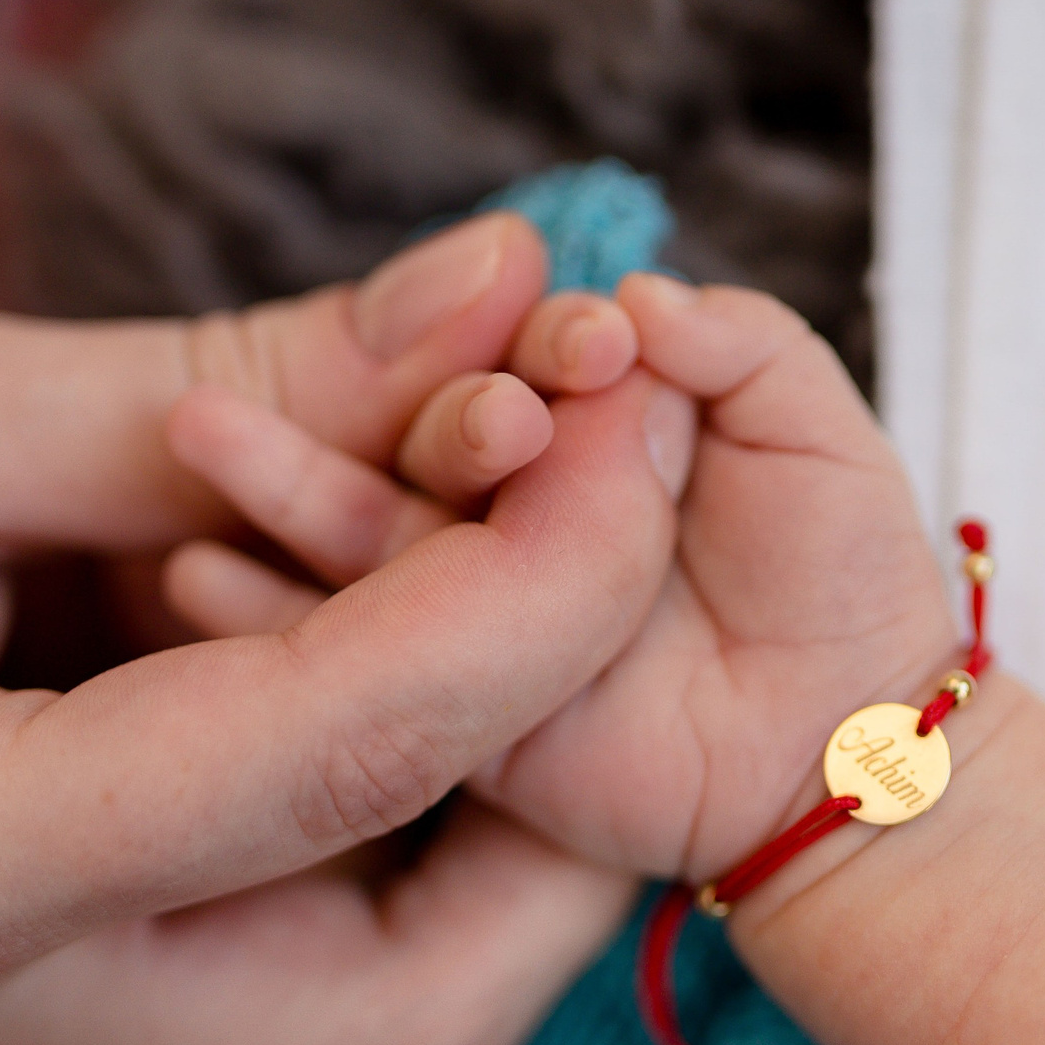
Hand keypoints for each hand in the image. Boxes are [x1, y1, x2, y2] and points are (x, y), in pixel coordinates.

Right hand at [165, 276, 955, 880]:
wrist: (849, 752)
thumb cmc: (850, 584)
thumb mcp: (818, 432)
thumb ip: (742, 344)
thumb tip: (637, 293)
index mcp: (603, 428)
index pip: (529, 361)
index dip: (525, 344)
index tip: (552, 333)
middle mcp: (524, 505)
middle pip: (429, 435)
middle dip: (380, 396)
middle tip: (338, 355)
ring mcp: (480, 603)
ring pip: (368, 528)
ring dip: (279, 480)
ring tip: (194, 426)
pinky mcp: (453, 703)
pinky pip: (353, 654)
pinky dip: (273, 618)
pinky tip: (195, 580)